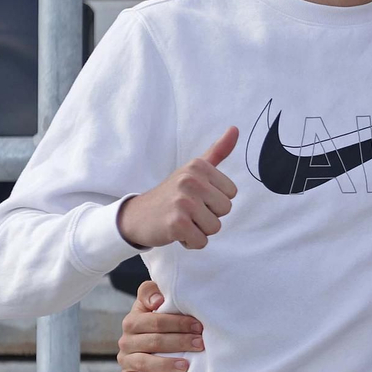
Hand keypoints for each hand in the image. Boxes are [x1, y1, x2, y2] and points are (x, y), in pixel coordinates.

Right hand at [118, 127, 239, 249]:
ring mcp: (183, 201)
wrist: (137, 215)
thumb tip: (235, 129)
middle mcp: (191, 180)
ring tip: (182, 220)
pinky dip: (190, 242)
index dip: (215, 200)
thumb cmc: (171, 194)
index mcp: (199, 166)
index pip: (231, 193)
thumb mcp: (194, 169)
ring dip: (199, 230)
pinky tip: (176, 232)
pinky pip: (201, 241)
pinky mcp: (177, 224)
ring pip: (215, 227)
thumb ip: (217, 151)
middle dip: (209, 216)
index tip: (196, 197)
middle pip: (225, 210)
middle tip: (188, 211)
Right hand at [118, 280, 203, 371]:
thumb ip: (151, 292)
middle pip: (154, 341)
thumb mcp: (153, 300)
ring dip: (166, 364)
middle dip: (180, 342)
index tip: (199, 326)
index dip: (178, 323)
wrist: (146, 337)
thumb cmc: (157, 318)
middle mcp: (126, 340)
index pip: (155, 321)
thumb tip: (158, 300)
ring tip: (186, 365)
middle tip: (200, 344)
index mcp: (133, 321)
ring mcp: (126, 359)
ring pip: (144, 362)